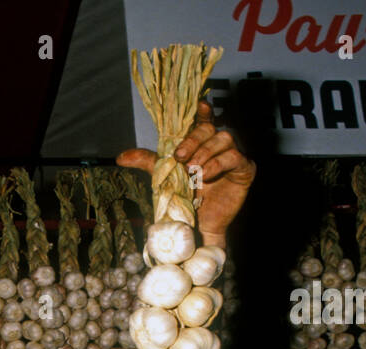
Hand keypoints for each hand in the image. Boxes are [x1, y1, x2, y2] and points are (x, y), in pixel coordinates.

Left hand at [117, 101, 255, 246]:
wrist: (197, 226)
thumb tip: (121, 158)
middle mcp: (217, 145)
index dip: (202, 110)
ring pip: (224, 138)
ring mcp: (233, 155)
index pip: (203, 119)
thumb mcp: (164, 176)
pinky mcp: (245, 169)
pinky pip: (235, 157)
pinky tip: (206, 175)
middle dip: (193, 140)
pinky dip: (219, 164)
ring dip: (205, 153)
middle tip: (180, 157)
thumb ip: (148, 162)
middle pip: (210, 128)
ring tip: (193, 171)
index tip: (198, 105)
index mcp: (200, 142)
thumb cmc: (185, 198)